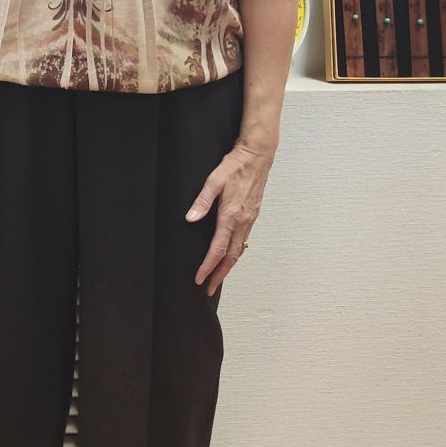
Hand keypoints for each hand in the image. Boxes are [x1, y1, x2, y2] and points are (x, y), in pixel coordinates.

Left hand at [187, 140, 274, 296]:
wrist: (257, 157)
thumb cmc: (234, 167)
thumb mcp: (213, 181)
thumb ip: (202, 201)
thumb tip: (190, 219)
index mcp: (231, 216)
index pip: (218, 249)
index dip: (208, 266)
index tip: (199, 279)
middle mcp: (242, 222)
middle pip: (231, 257)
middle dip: (219, 275)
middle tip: (209, 289)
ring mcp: (249, 220)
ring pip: (238, 250)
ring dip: (228, 267)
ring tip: (217, 278)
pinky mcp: (252, 216)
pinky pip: (243, 241)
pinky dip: (235, 253)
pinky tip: (229, 256)